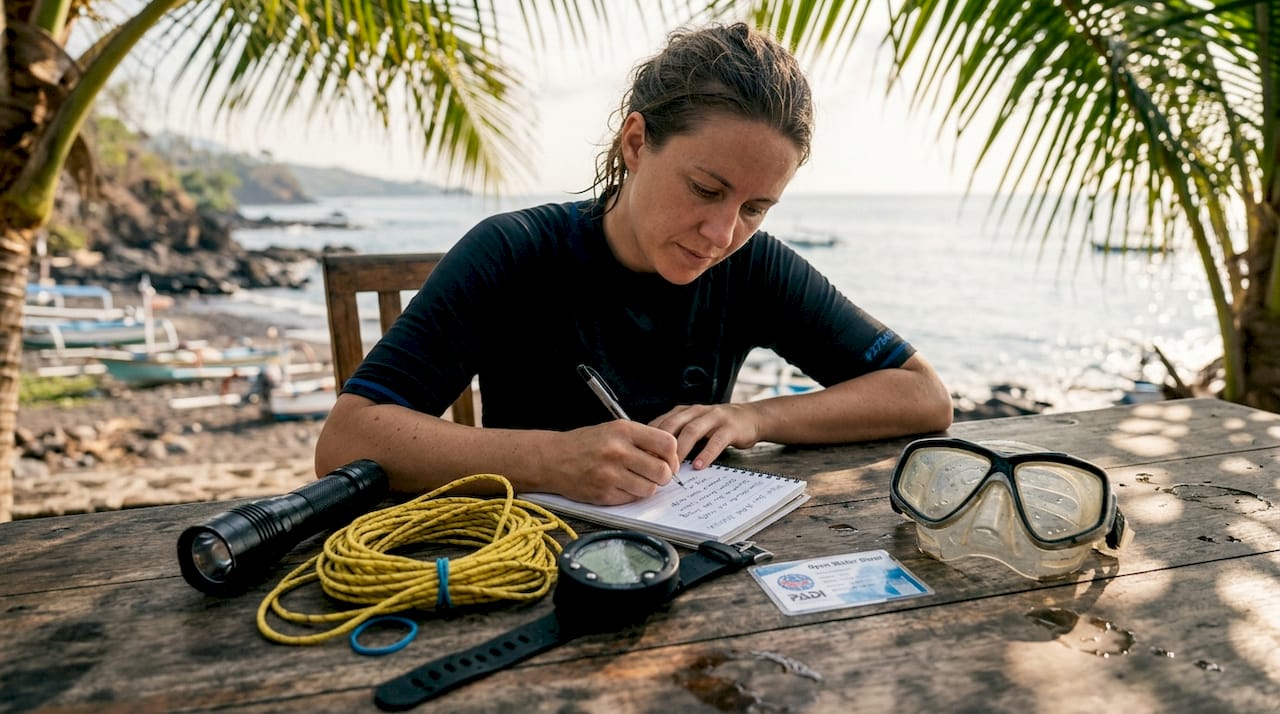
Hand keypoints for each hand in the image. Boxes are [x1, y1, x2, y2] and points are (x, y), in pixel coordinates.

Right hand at [545, 421, 679, 504]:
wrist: (552, 459)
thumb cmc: (586, 444)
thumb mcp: (613, 430)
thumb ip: (641, 440)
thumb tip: (671, 458)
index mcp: (624, 430)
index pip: (667, 444)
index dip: (673, 456)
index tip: (669, 461)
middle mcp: (618, 451)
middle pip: (663, 471)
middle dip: (664, 475)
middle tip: (656, 474)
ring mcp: (610, 474)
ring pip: (650, 488)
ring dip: (648, 487)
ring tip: (636, 479)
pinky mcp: (604, 494)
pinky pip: (632, 499)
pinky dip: (631, 495)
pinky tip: (621, 485)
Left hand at [649, 403, 762, 468]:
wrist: (750, 418)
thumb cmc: (717, 426)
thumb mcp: (693, 426)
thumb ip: (675, 436)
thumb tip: (651, 456)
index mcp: (683, 411)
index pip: (661, 424)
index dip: (649, 440)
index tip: (641, 459)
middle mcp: (696, 411)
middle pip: (673, 425)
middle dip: (662, 446)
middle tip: (654, 466)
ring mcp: (714, 417)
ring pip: (692, 431)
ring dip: (681, 450)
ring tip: (674, 468)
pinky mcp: (730, 427)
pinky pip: (716, 440)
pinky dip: (706, 454)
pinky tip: (699, 466)